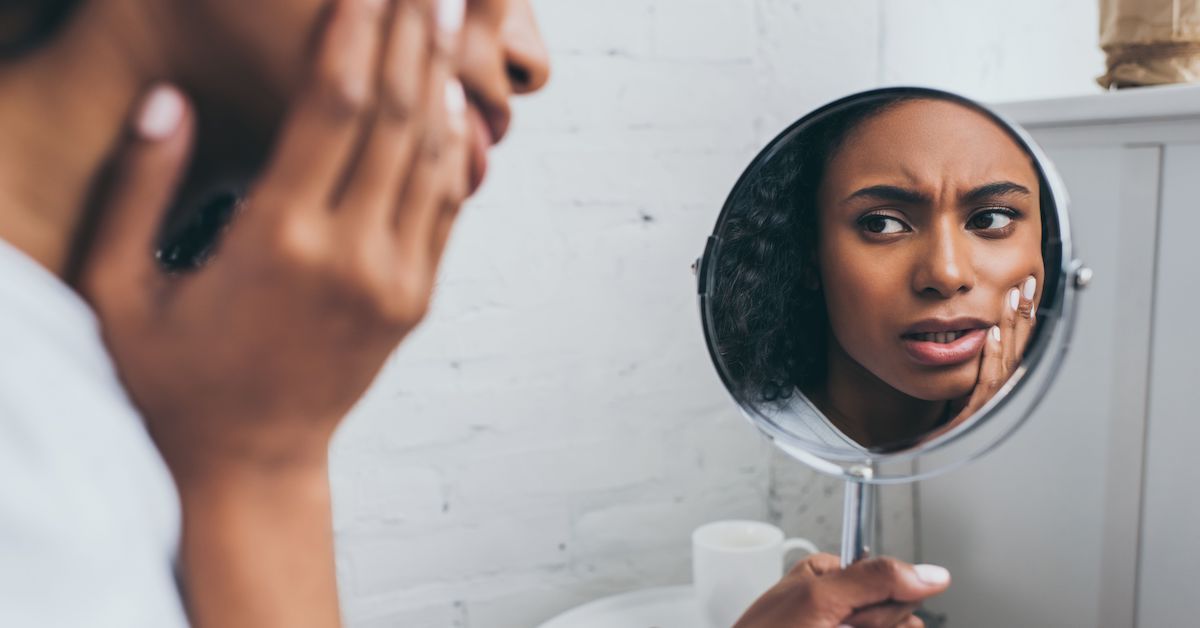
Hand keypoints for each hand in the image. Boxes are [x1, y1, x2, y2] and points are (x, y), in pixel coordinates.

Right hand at [79, 0, 466, 477]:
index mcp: (278, 241)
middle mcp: (352, 254)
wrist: (250, 465)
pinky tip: (451, 100)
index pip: (334, 105)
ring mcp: (395, 280)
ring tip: (449, 16)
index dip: (355, 31)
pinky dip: (453, 147)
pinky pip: (446, 205)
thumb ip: (140, 188)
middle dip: (414, 35)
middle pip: (397, 116)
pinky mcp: (416, 300)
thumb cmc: (174, 379)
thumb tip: (167, 98)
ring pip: (433, 156)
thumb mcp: (123, 287)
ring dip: (442, 78)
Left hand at [734, 555, 950, 627]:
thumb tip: (930, 573)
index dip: (880, 604)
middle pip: (901, 614)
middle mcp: (845, 604)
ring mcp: (851, 627)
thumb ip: (874, 579)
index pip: (894, 580)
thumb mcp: (819, 598)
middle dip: (872, 625)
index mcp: (832, 576)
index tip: (853, 613)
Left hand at [953, 275, 1038, 422]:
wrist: (939, 447)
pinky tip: (993, 335)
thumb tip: (978, 328)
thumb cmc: (952, 416)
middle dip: (1023, 313)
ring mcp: (992, 398)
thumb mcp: (963, 379)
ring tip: (1012, 299)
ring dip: (1012, 326)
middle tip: (1026, 284)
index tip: (1024, 288)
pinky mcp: (978, 409)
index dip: (1022, 316)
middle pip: (1018, 345)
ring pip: (1008, 357)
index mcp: (997, 377)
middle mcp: (1000, 387)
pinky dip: (993, 355)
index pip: (1015, 341)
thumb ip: (975, 357)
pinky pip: (988, 378)